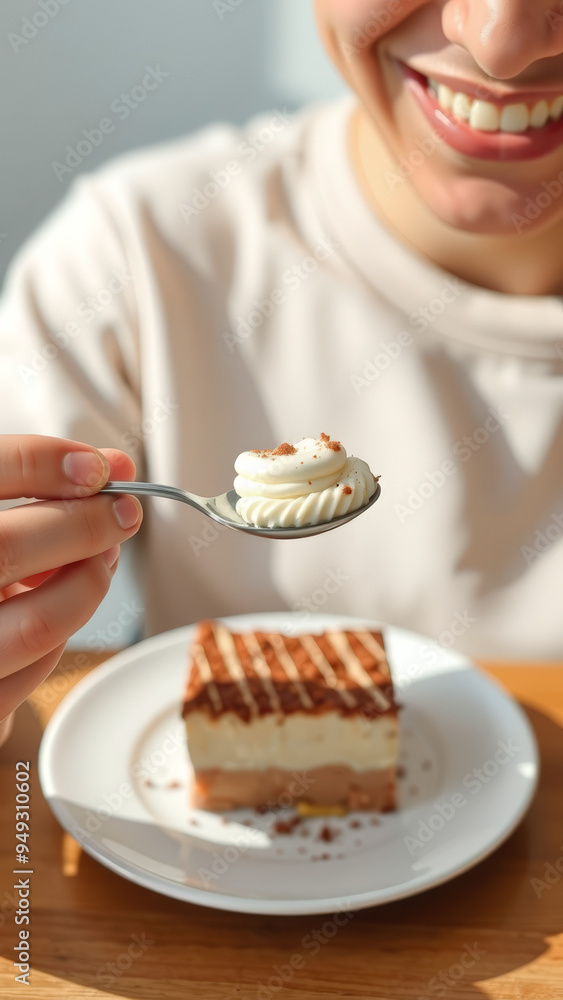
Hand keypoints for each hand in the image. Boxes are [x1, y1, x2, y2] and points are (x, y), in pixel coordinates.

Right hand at [0, 435, 142, 745]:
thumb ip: (36, 489)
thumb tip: (116, 466)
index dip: (42, 462)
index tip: (97, 465)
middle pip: (9, 548)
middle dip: (84, 525)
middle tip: (121, 512)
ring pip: (40, 621)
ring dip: (89, 583)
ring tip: (101, 558)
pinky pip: (40, 666)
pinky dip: (66, 627)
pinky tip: (62, 600)